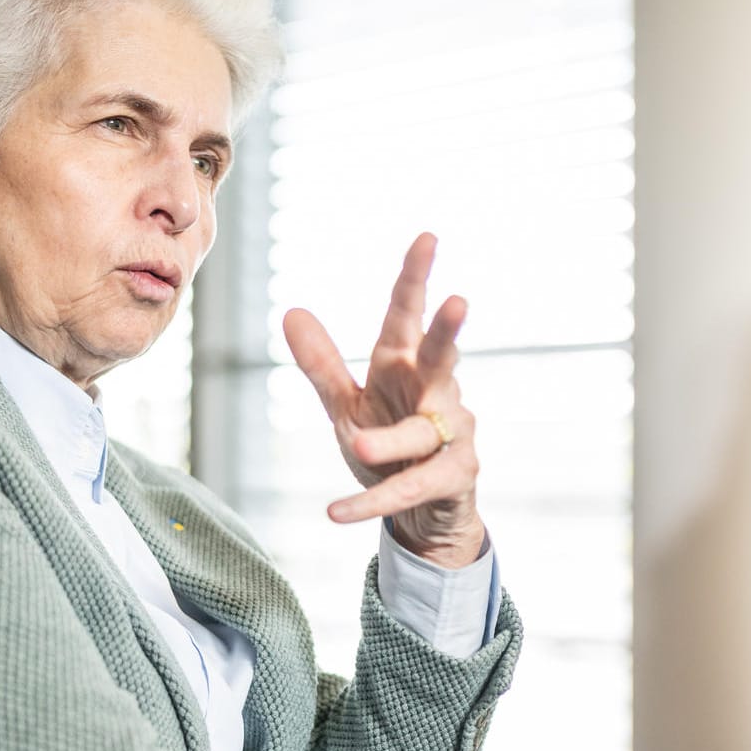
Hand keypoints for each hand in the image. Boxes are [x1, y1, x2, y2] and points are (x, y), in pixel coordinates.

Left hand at [283, 233, 484, 568]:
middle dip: (449, 331)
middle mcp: (436, 393)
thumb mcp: (348, 405)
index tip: (427, 237)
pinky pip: (410, 487)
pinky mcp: (454, 478)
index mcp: (405, 367)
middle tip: (458, 301)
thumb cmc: (387, 446)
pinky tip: (336, 511)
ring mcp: (451, 435)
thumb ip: (323, 364)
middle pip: (442, 358)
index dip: (416, 279)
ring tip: (358, 441)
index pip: (408, 318)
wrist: (422, 513)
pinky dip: (371, 501)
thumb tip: (291, 310)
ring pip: (421, 431)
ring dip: (391, 437)